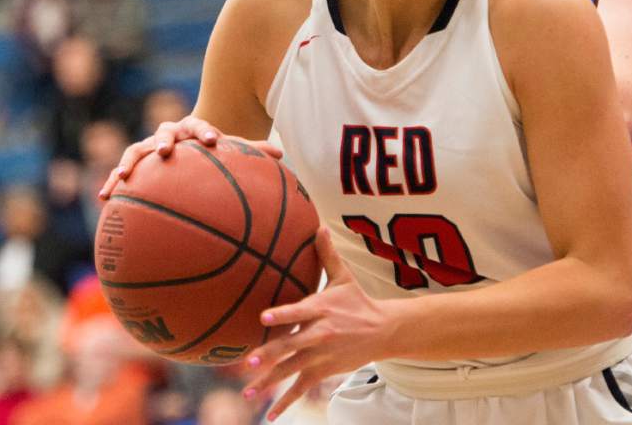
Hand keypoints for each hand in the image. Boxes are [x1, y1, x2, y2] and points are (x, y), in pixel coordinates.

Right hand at [98, 116, 282, 199]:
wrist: (188, 143)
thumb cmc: (213, 150)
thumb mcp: (230, 148)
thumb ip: (251, 150)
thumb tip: (280, 155)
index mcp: (194, 128)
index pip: (199, 125)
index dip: (205, 131)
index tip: (211, 140)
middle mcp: (169, 134)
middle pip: (165, 133)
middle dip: (164, 141)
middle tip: (165, 151)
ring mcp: (149, 147)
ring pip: (136, 151)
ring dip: (128, 162)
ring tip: (121, 177)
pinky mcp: (135, 163)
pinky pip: (122, 172)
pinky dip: (112, 183)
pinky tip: (103, 199)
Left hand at [243, 227, 396, 420]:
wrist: (383, 330)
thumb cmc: (358, 301)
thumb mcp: (344, 277)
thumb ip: (327, 254)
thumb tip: (318, 224)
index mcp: (322, 309)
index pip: (300, 310)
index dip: (283, 313)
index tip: (264, 316)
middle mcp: (321, 333)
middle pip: (292, 345)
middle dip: (271, 354)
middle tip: (249, 361)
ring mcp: (321, 355)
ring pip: (292, 370)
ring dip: (269, 381)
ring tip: (248, 391)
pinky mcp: (324, 371)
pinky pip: (302, 388)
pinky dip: (286, 402)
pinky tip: (269, 414)